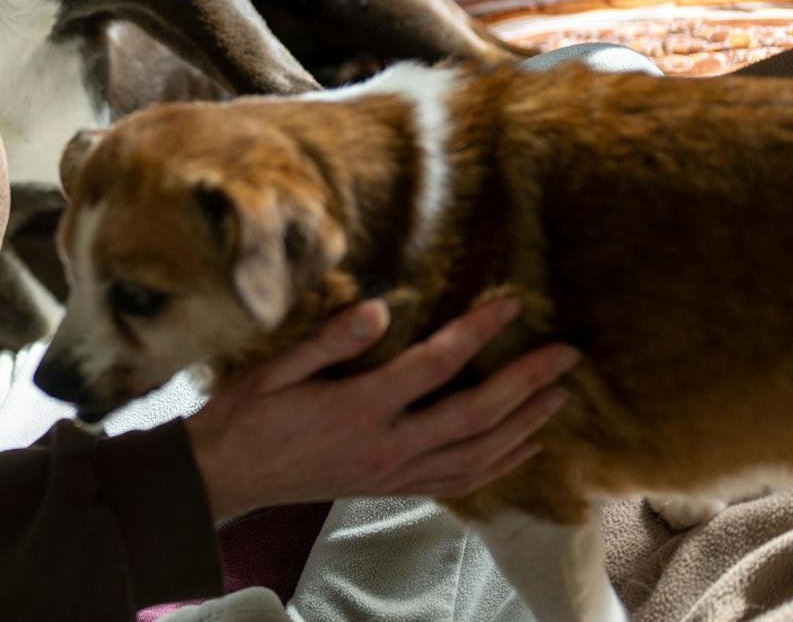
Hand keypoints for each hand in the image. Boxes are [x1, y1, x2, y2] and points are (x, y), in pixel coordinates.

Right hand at [185, 298, 579, 520]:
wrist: (225, 477)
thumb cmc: (245, 415)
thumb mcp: (275, 369)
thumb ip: (329, 341)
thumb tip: (381, 309)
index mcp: (360, 408)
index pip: (435, 364)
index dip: (479, 332)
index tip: (514, 305)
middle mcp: (388, 446)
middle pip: (475, 415)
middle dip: (527, 383)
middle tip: (567, 354)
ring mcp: (394, 473)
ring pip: (478, 454)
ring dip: (525, 425)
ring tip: (559, 397)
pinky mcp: (392, 488)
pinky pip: (460, 482)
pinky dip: (499, 465)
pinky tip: (523, 448)